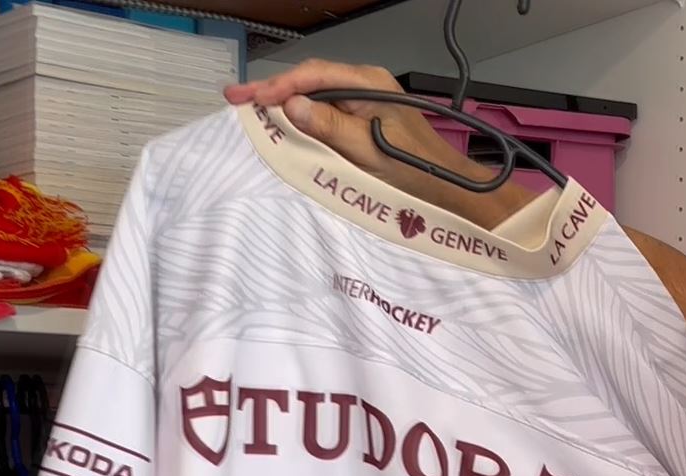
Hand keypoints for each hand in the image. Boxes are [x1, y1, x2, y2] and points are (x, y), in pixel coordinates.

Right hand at [224, 60, 534, 228]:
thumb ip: (328, 127)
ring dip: (285, 105)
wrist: (448, 188)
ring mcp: (365, 102)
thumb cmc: (413, 169)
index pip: (314, 76)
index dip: (278, 85)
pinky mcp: (364, 120)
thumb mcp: (366, 149)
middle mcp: (365, 85)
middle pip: (311, 82)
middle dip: (274, 91)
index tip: (248, 98)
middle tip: (236, 99)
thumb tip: (291, 105)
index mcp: (368, 83)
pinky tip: (284, 125)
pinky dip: (303, 119)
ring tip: (251, 110)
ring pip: (317, 97)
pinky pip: (328, 113)